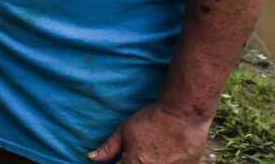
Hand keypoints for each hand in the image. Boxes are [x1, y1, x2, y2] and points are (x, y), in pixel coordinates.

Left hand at [87, 103, 208, 163]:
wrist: (183, 115)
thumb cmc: (152, 120)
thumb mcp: (125, 131)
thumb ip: (108, 148)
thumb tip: (90, 157)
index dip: (118, 163)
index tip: (121, 158)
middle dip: (132, 162)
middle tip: (139, 152)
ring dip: (149, 161)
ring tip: (152, 151)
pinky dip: (165, 162)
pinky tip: (166, 153)